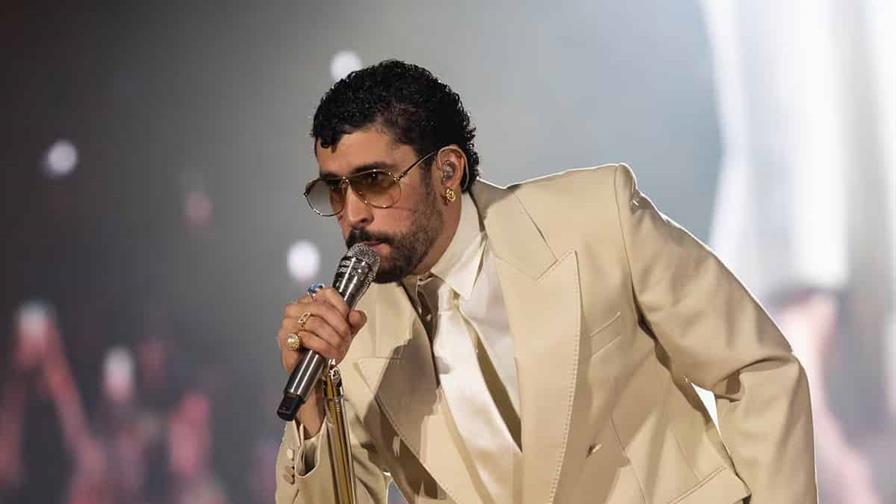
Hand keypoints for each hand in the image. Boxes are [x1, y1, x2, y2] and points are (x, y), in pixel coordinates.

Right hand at [277, 287, 366, 429]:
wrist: (315, 371)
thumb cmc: (326, 348)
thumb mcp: (347, 331)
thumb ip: (356, 320)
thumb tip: (355, 315)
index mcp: (310, 301)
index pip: (327, 293)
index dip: (341, 307)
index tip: (348, 320)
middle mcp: (296, 309)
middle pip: (323, 309)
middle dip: (339, 326)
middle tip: (345, 338)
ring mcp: (288, 324)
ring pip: (316, 323)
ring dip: (332, 339)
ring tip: (337, 348)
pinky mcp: (285, 339)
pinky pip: (306, 338)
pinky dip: (322, 347)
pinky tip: (328, 353)